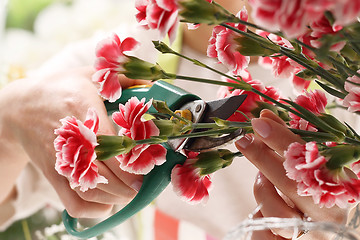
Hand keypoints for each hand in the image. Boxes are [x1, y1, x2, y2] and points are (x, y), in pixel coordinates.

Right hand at [0, 67, 148, 217]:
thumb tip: (150, 84)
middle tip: (145, 180)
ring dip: (118, 196)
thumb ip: (122, 79)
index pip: (114, 147)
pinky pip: (74, 203)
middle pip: (108, 175)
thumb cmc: (60, 90)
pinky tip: (108, 203)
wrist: (20, 107)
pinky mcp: (55, 175)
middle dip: (132, 183)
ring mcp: (63, 161)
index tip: (149, 164)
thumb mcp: (88, 76)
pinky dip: (94, 210)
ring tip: (132, 190)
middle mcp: (74, 140)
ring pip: (95, 192)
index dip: (134, 163)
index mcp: (86, 112)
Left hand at [235, 109, 347, 238]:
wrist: (318, 231)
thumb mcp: (304, 167)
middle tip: (244, 140)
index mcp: (338, 185)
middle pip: (292, 184)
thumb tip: (264, 118)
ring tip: (264, 179)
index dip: (282, 139)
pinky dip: (261, 213)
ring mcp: (313, 232)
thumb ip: (287, 144)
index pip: (310, 158)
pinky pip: (265, 230)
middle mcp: (330, 212)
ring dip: (263, 189)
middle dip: (263, 158)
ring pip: (276, 210)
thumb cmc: (311, 193)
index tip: (260, 121)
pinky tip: (268, 206)